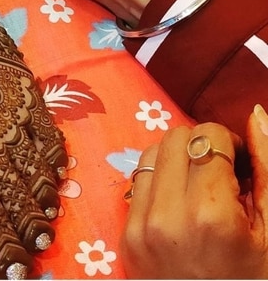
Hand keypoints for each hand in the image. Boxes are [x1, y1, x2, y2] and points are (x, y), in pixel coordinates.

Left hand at [121, 111, 267, 278]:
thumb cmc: (253, 280)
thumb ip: (267, 166)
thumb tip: (256, 113)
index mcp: (210, 214)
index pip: (209, 136)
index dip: (231, 145)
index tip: (243, 168)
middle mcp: (166, 215)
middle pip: (177, 137)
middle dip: (204, 148)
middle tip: (224, 178)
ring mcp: (139, 226)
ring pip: (152, 152)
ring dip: (178, 160)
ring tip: (202, 188)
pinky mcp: (124, 237)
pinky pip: (137, 182)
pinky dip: (159, 182)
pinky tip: (181, 205)